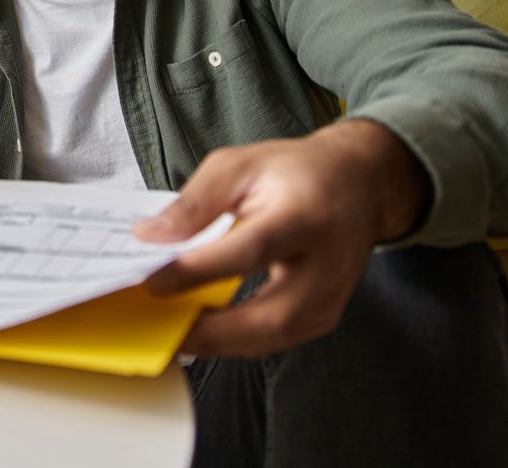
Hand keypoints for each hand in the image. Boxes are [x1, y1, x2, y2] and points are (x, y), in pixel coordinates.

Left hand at [137, 119, 430, 358]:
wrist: (357, 185)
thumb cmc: (294, 172)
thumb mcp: (238, 165)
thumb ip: (194, 202)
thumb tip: (150, 238)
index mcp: (305, 215)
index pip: (250, 251)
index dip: (198, 270)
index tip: (152, 280)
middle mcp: (327, 264)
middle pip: (271, 314)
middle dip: (209, 329)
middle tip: (159, 327)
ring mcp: (332, 296)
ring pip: (273, 338)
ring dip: (218, 342)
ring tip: (170, 331)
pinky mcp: (325, 315)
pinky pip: (275, 339)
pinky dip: (234, 339)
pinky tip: (200, 328)